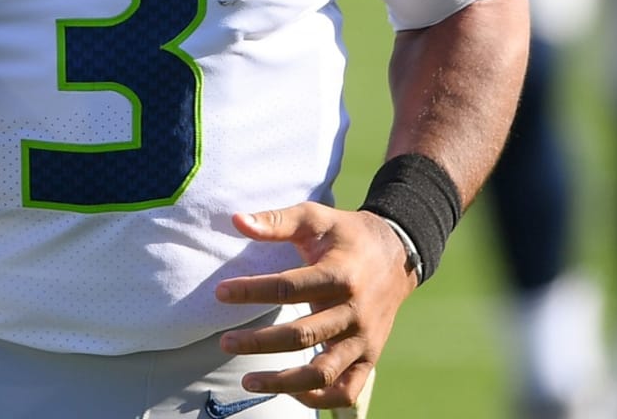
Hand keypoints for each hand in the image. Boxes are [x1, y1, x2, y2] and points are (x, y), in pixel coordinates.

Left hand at [215, 202, 416, 411]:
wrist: (396, 254)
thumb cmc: (345, 234)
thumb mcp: (314, 218)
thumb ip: (276, 221)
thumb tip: (236, 221)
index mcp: (340, 274)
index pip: (288, 287)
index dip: (251, 291)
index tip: (220, 293)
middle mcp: (354, 311)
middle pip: (301, 335)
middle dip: (258, 342)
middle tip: (225, 342)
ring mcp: (364, 339)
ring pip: (323, 371)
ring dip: (283, 381)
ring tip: (248, 380)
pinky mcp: (370, 357)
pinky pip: (346, 390)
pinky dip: (319, 398)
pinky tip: (290, 393)